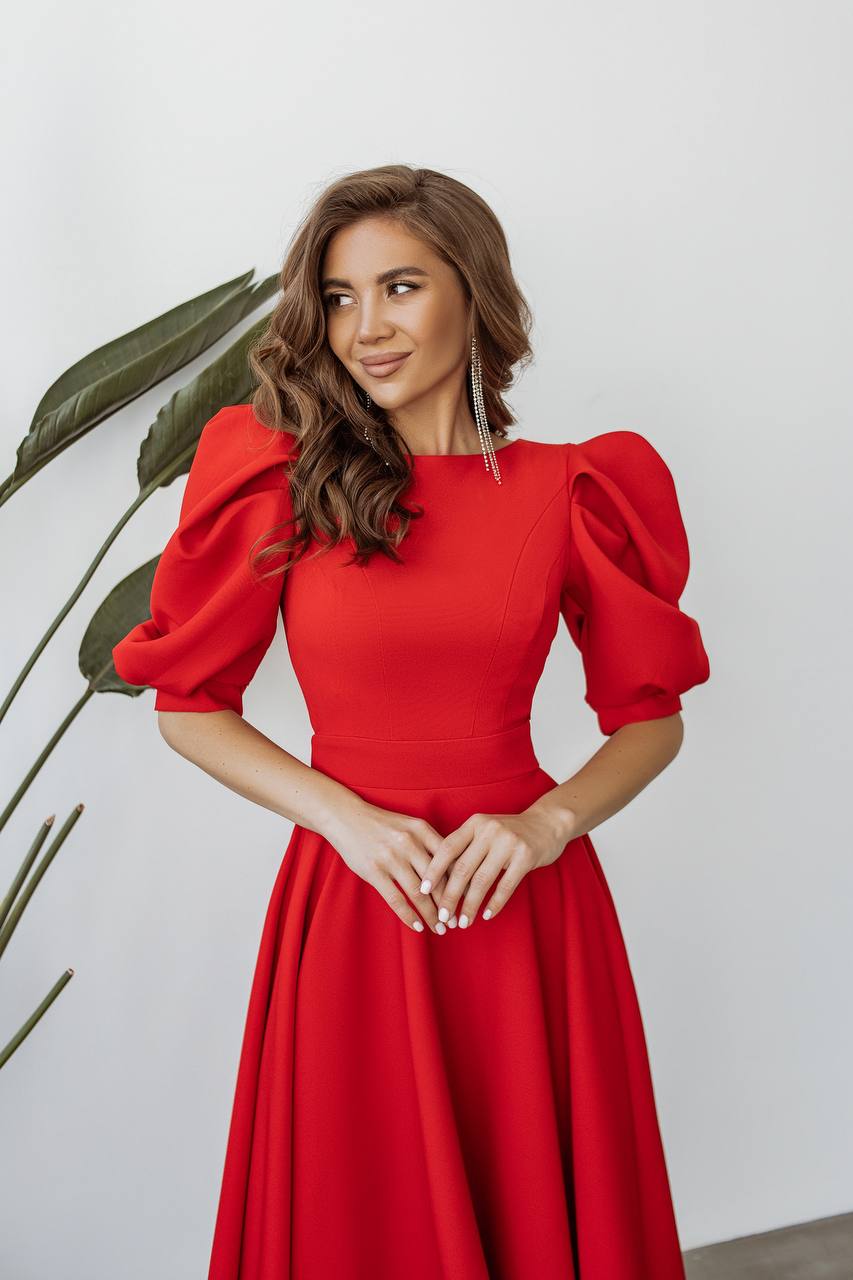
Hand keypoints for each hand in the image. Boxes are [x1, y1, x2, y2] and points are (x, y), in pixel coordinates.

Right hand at [324, 799, 453, 933]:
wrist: (347, 817)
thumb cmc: (382, 824)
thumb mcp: (409, 825)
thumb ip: (429, 843)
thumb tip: (453, 870)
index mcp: (422, 829)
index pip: (449, 860)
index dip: (461, 883)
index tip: (468, 900)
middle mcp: (409, 843)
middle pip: (437, 880)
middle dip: (449, 904)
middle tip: (456, 921)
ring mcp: (391, 858)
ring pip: (419, 894)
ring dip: (431, 915)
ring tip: (440, 928)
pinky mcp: (374, 871)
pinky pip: (396, 899)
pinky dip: (409, 916)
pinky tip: (418, 927)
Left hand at [418, 801, 575, 927]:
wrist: (548, 822)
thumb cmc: (510, 832)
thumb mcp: (485, 830)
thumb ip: (466, 847)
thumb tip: (440, 880)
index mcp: (474, 824)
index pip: (447, 848)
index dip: (434, 871)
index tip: (422, 891)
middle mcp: (489, 830)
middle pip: (462, 868)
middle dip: (450, 896)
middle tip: (442, 916)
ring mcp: (508, 842)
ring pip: (482, 880)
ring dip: (470, 905)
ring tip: (463, 922)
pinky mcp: (526, 856)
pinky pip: (506, 885)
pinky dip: (495, 903)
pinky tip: (487, 915)